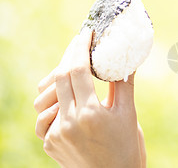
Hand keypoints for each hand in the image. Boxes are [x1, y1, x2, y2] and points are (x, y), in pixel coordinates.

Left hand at [34, 30, 145, 167]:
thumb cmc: (127, 148)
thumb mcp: (128, 114)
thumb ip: (123, 84)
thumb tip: (128, 59)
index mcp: (90, 113)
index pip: (78, 70)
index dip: (80, 48)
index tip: (86, 33)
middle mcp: (68, 123)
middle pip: (60, 77)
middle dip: (70, 56)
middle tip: (80, 44)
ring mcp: (55, 134)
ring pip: (45, 96)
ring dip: (57, 80)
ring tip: (72, 72)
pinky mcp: (49, 143)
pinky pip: (44, 116)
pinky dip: (53, 104)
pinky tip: (66, 100)